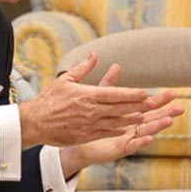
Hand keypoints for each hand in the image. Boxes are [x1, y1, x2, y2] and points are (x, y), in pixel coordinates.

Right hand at [19, 53, 155, 146]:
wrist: (35, 122)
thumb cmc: (50, 100)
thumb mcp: (65, 80)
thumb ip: (83, 68)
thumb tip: (95, 56)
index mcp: (88, 95)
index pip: (115, 94)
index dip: (132, 94)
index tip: (145, 93)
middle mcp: (92, 110)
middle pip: (120, 108)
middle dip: (138, 106)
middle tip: (154, 104)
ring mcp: (90, 124)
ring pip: (117, 122)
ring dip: (132, 119)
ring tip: (146, 116)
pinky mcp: (86, 135)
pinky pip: (107, 132)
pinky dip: (119, 130)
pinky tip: (128, 128)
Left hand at [60, 90, 183, 177]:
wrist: (77, 137)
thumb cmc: (91, 118)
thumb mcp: (101, 98)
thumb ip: (110, 84)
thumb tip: (117, 65)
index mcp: (131, 114)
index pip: (149, 105)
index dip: (161, 100)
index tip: (173, 93)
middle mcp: (133, 126)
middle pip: (153, 118)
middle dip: (167, 113)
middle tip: (180, 107)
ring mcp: (128, 138)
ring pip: (146, 131)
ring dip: (158, 126)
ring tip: (170, 121)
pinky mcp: (119, 148)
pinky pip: (131, 145)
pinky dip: (141, 142)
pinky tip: (150, 138)